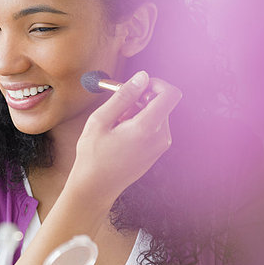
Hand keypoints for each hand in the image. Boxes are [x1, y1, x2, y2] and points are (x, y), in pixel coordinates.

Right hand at [69, 70, 182, 202]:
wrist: (96, 187)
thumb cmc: (93, 154)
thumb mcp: (100, 120)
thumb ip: (123, 96)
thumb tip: (142, 76)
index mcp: (147, 128)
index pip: (170, 94)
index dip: (156, 83)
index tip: (136, 86)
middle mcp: (160, 137)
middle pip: (162, 103)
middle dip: (141, 98)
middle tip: (116, 108)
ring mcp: (160, 146)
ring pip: (157, 114)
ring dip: (139, 111)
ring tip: (116, 125)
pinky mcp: (156, 151)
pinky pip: (154, 126)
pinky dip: (140, 123)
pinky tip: (121, 134)